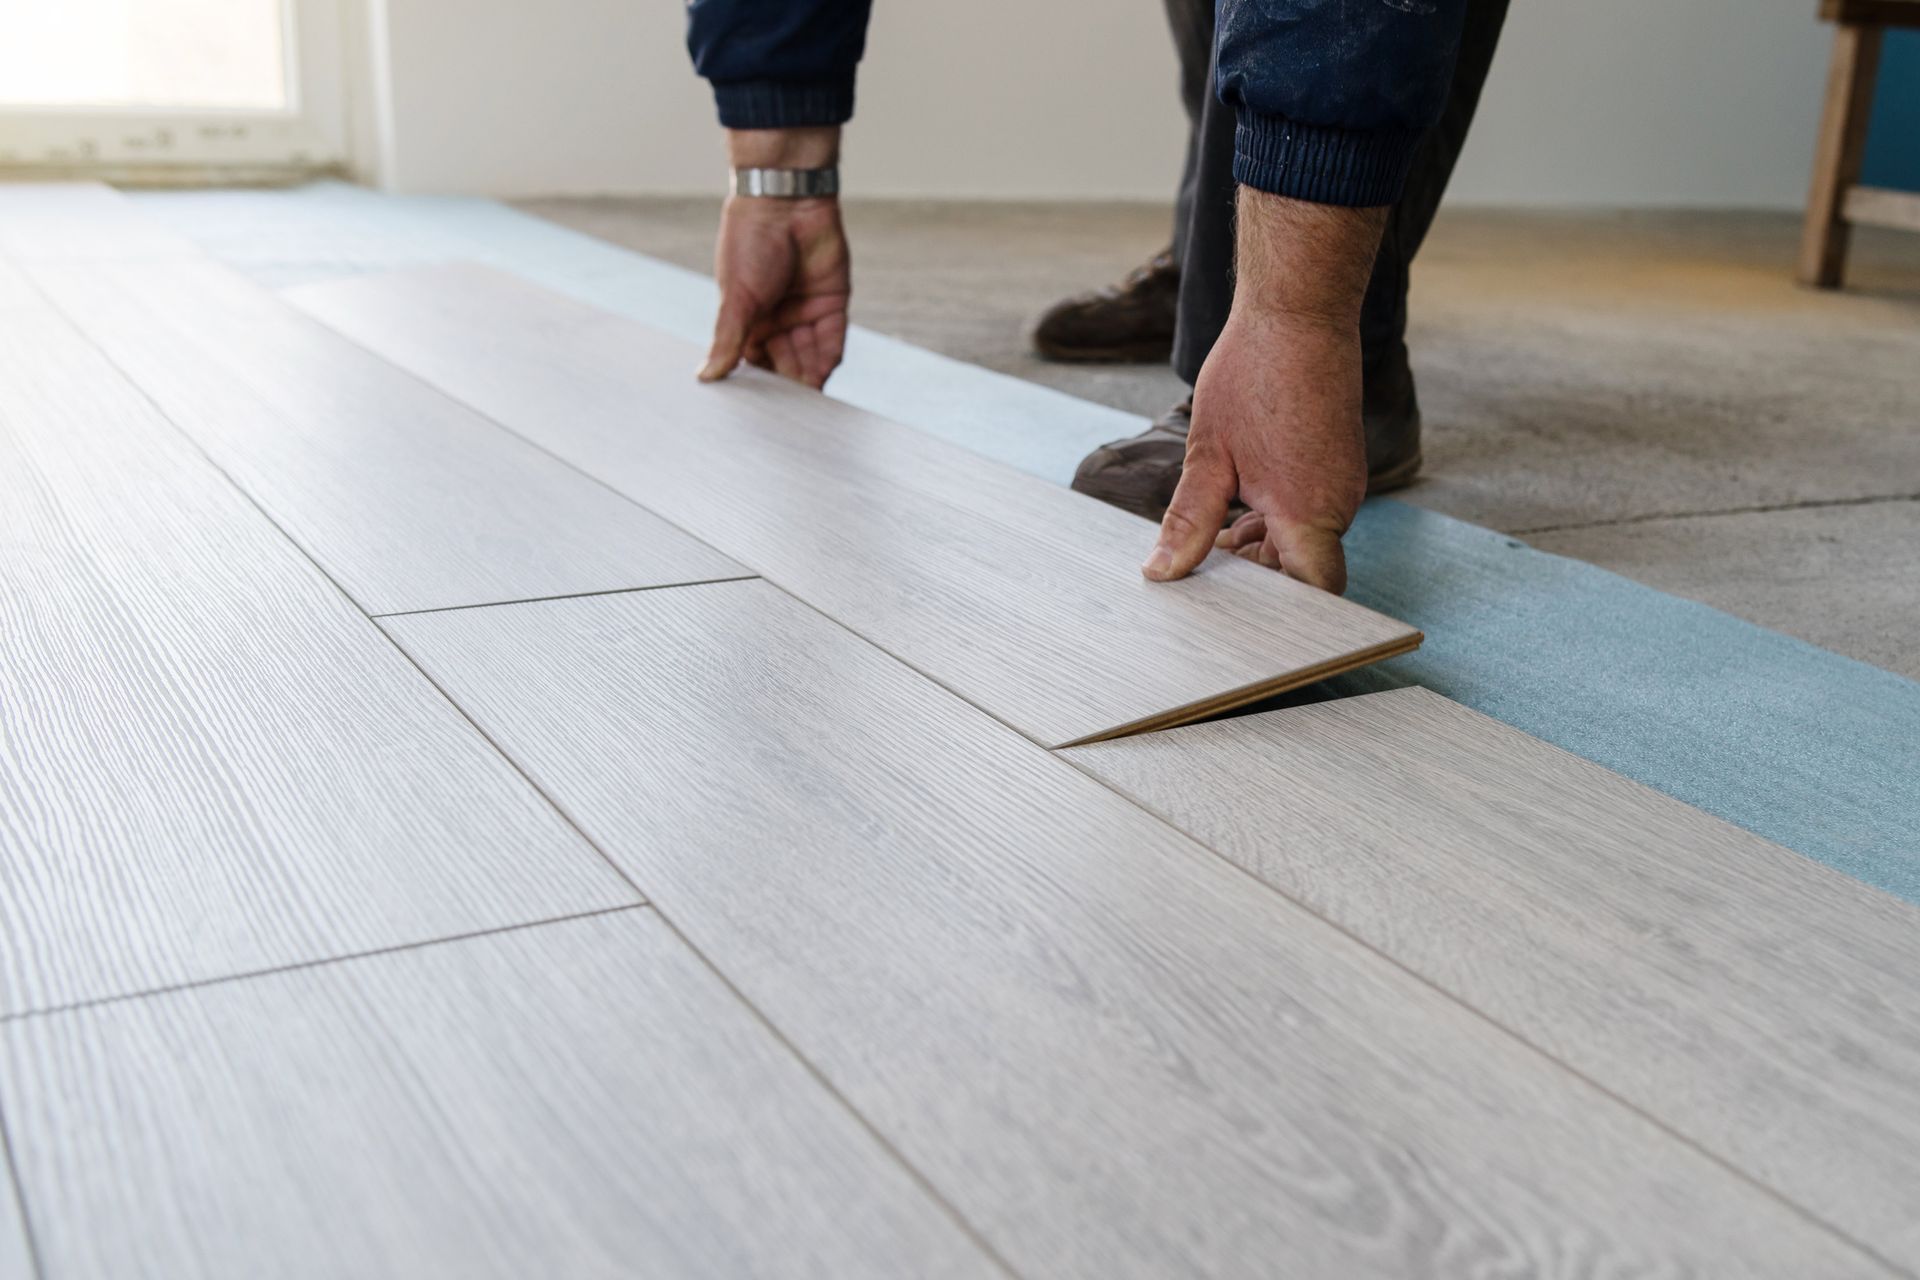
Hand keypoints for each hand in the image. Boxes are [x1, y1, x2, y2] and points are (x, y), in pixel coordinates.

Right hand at [699, 127, 849, 390]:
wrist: (785, 201)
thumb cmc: (749, 242)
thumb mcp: (736, 298)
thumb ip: (727, 340)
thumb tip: (706, 376)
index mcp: (748, 321)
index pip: (754, 364)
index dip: (758, 387)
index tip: (759, 413)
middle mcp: (777, 320)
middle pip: (785, 365)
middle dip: (788, 388)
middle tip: (789, 418)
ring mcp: (805, 313)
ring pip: (810, 359)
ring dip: (809, 380)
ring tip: (808, 406)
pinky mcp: (832, 304)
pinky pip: (832, 342)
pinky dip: (828, 362)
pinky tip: (823, 381)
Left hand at [1141, 309, 1366, 593]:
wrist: (1298, 312)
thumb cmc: (1254, 373)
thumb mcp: (1207, 456)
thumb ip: (1189, 521)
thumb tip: (1162, 572)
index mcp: (1307, 511)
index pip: (1316, 592)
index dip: (1287, 618)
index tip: (1244, 621)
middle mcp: (1336, 504)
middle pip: (1303, 572)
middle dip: (1258, 581)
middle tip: (1204, 573)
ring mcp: (1341, 484)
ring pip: (1303, 543)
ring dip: (1262, 550)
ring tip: (1212, 538)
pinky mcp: (1336, 466)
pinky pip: (1309, 515)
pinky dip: (1274, 524)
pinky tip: (1235, 513)